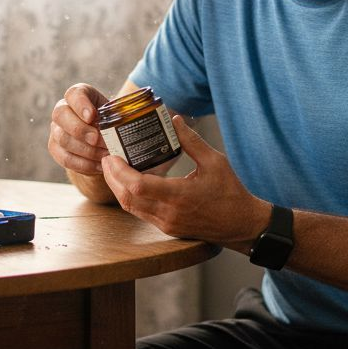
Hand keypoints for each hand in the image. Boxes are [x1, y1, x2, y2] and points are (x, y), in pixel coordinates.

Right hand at [47, 83, 111, 175]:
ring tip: (105, 155)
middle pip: (60, 115)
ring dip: (85, 149)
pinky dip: (84, 164)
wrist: (101, 138)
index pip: (73, 94)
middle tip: (97, 139)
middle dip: (80, 129)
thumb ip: (118, 115)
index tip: (92, 116)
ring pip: (62, 139)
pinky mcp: (56, 149)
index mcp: (77, 95)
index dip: (80, 104)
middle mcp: (62, 110)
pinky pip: (65, 158)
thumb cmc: (110, 121)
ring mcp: (56, 130)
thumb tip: (126, 126)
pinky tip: (99, 165)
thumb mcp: (115, 113)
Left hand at [101, 115, 266, 247]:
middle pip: (128, 198)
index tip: (111, 156)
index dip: (119, 172)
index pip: (138, 186)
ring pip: (131, 208)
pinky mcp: (168, 228)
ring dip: (118, 189)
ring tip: (113, 170)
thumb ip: (192, 141)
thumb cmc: (230, 192)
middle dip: (112, 179)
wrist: (241, 224)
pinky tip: (129, 183)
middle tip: (107, 159)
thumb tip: (174, 120)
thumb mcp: (215, 161)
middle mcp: (169, 213)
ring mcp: (167, 223)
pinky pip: (140, 213)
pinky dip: (130, 198)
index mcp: (179, 196)